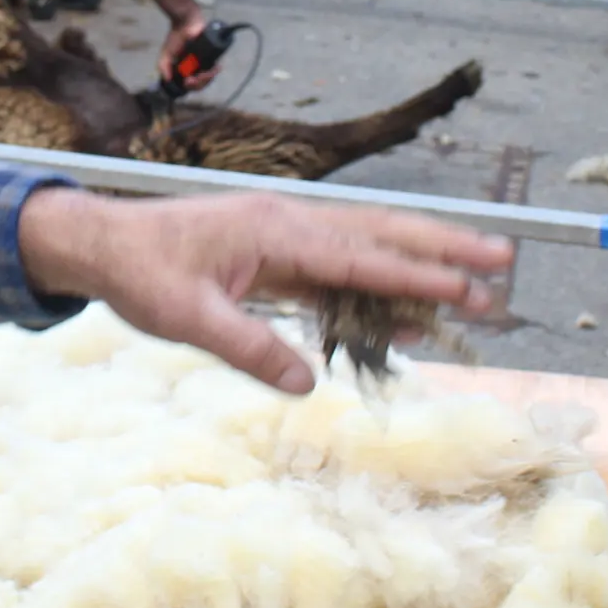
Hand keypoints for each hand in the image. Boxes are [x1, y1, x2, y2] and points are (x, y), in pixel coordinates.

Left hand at [16, 188, 512, 392]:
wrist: (104, 242)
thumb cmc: (140, 274)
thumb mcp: (185, 318)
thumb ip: (247, 347)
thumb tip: (306, 384)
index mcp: (273, 230)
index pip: (357, 257)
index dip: (412, 277)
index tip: (464, 289)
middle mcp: (291, 222)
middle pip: (381, 234)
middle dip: (444, 250)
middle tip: (504, 262)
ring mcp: (288, 233)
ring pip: (369, 245)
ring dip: (423, 262)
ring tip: (480, 283)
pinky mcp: (280, 251)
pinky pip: (342, 269)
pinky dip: (381, 287)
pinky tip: (409, 317)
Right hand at [156, 11, 209, 87]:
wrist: (184, 23)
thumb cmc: (175, 38)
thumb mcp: (165, 55)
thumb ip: (163, 67)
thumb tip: (167, 80)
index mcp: (188, 69)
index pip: (192, 84)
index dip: (190, 87)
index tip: (185, 82)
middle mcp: (198, 67)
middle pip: (202, 84)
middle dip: (196, 85)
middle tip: (189, 81)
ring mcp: (206, 61)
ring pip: (209, 78)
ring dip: (203, 81)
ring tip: (196, 78)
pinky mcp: (213, 54)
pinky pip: (215, 68)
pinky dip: (211, 72)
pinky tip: (205, 72)